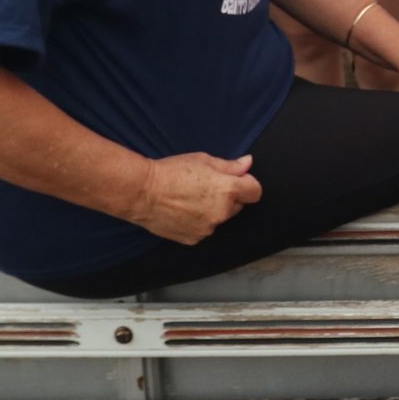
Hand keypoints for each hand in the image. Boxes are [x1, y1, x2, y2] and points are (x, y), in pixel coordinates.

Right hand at [126, 153, 260, 244]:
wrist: (143, 192)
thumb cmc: (171, 172)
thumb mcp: (203, 160)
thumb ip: (230, 165)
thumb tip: (247, 164)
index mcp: (228, 190)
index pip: (255, 191)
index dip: (248, 184)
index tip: (238, 180)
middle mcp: (222, 212)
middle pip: (238, 206)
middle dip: (229, 197)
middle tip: (207, 187)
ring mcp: (209, 228)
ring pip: (220, 218)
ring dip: (213, 210)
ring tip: (190, 198)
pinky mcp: (195, 239)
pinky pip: (205, 229)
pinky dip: (199, 222)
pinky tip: (183, 210)